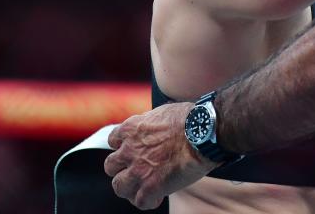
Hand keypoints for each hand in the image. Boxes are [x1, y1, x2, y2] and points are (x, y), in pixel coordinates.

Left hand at [104, 103, 218, 209]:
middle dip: (121, 169)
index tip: (132, 151)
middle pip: (110, 166)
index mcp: (131, 129)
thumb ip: (149, 122)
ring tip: (143, 187)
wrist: (203, 133)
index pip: (113, 141)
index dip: (122, 147)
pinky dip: (148, 201)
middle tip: (135, 171)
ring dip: (130, 187)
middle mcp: (129, 150)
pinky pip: (140, 202)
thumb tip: (151, 126)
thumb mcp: (162, 112)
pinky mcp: (151, 187)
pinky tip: (158, 196)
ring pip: (119, 186)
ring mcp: (138, 170)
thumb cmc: (190, 119)